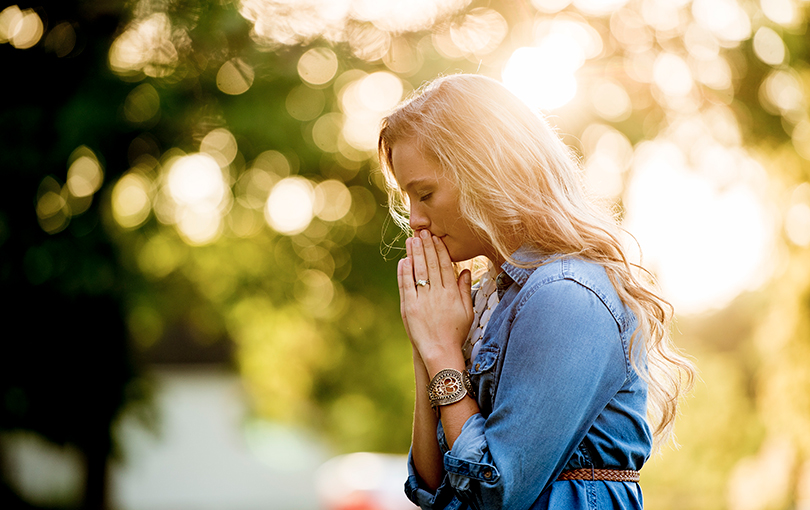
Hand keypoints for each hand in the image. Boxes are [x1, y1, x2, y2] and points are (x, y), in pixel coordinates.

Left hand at [397, 230, 472, 366]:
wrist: (440, 351)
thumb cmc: (455, 333)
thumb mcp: (467, 311)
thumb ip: (465, 290)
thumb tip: (465, 271)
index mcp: (451, 293)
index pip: (444, 265)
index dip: (439, 250)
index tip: (436, 238)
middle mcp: (437, 293)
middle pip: (430, 264)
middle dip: (426, 246)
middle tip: (422, 232)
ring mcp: (422, 300)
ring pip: (418, 272)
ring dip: (414, 254)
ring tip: (411, 240)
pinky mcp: (410, 307)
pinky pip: (406, 286)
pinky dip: (404, 272)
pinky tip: (403, 260)